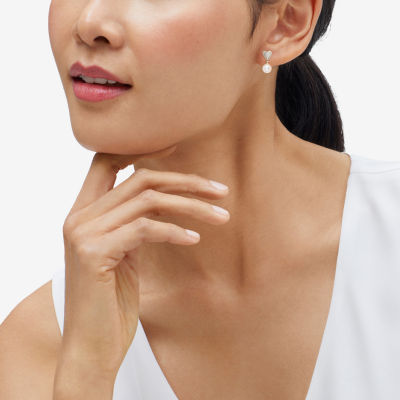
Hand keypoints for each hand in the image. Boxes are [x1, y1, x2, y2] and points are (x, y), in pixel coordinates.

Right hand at [59, 145, 229, 378]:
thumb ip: (134, 224)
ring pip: (148, 200)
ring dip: (191, 206)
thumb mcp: (124, 253)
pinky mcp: (94, 253)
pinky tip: (195, 239)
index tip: (178, 148)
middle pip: (140, 178)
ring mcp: (83, 234)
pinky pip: (145, 228)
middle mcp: (78, 217)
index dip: (142, 149)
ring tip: (222, 217)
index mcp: (83, 213)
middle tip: (220, 190)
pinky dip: (174, 231)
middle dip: (185, 181)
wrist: (92, 347)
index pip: (106, 161)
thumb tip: (164, 201)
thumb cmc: (112, 302)